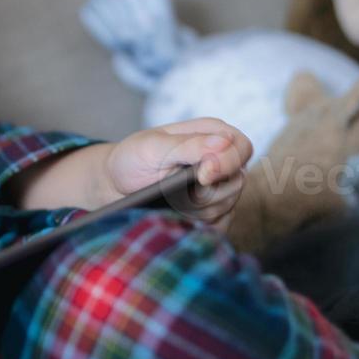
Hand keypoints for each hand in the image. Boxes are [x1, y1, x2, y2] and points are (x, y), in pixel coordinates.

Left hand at [103, 118, 252, 230]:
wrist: (116, 184)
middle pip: (238, 181)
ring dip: (198, 209)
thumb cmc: (134, 157)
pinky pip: (219, 224)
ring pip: (228, 205)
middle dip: (208, 191)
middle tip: (178, 192)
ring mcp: (217, 186)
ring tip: (170, 201)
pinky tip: (179, 218)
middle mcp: (219, 160)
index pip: (242, 148)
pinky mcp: (211, 209)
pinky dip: (199, 224)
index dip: (228, 163)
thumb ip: (188, 145)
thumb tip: (223, 142)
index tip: (203, 176)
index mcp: (210, 134)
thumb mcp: (153, 147)